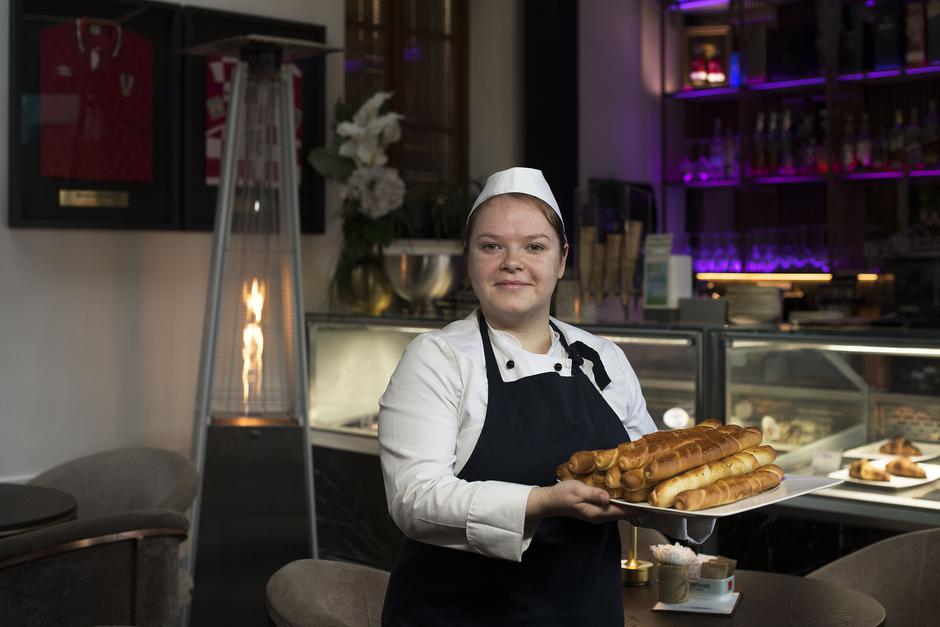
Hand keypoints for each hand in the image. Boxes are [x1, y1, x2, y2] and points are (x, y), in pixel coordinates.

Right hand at [525, 480, 642, 523]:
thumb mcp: (577, 490)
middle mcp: (600, 516)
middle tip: (653, 497)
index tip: (652, 504)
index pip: (623, 512)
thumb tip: (608, 497)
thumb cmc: (562, 495)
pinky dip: (621, 502)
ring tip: (643, 494)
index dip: (637, 508)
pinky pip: (612, 507)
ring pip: (619, 510)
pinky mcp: (595, 509)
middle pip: (624, 513)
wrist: (549, 501)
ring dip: (630, 504)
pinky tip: (625, 493)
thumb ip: (593, 494)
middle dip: (637, 506)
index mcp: (598, 512)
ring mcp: (598, 514)